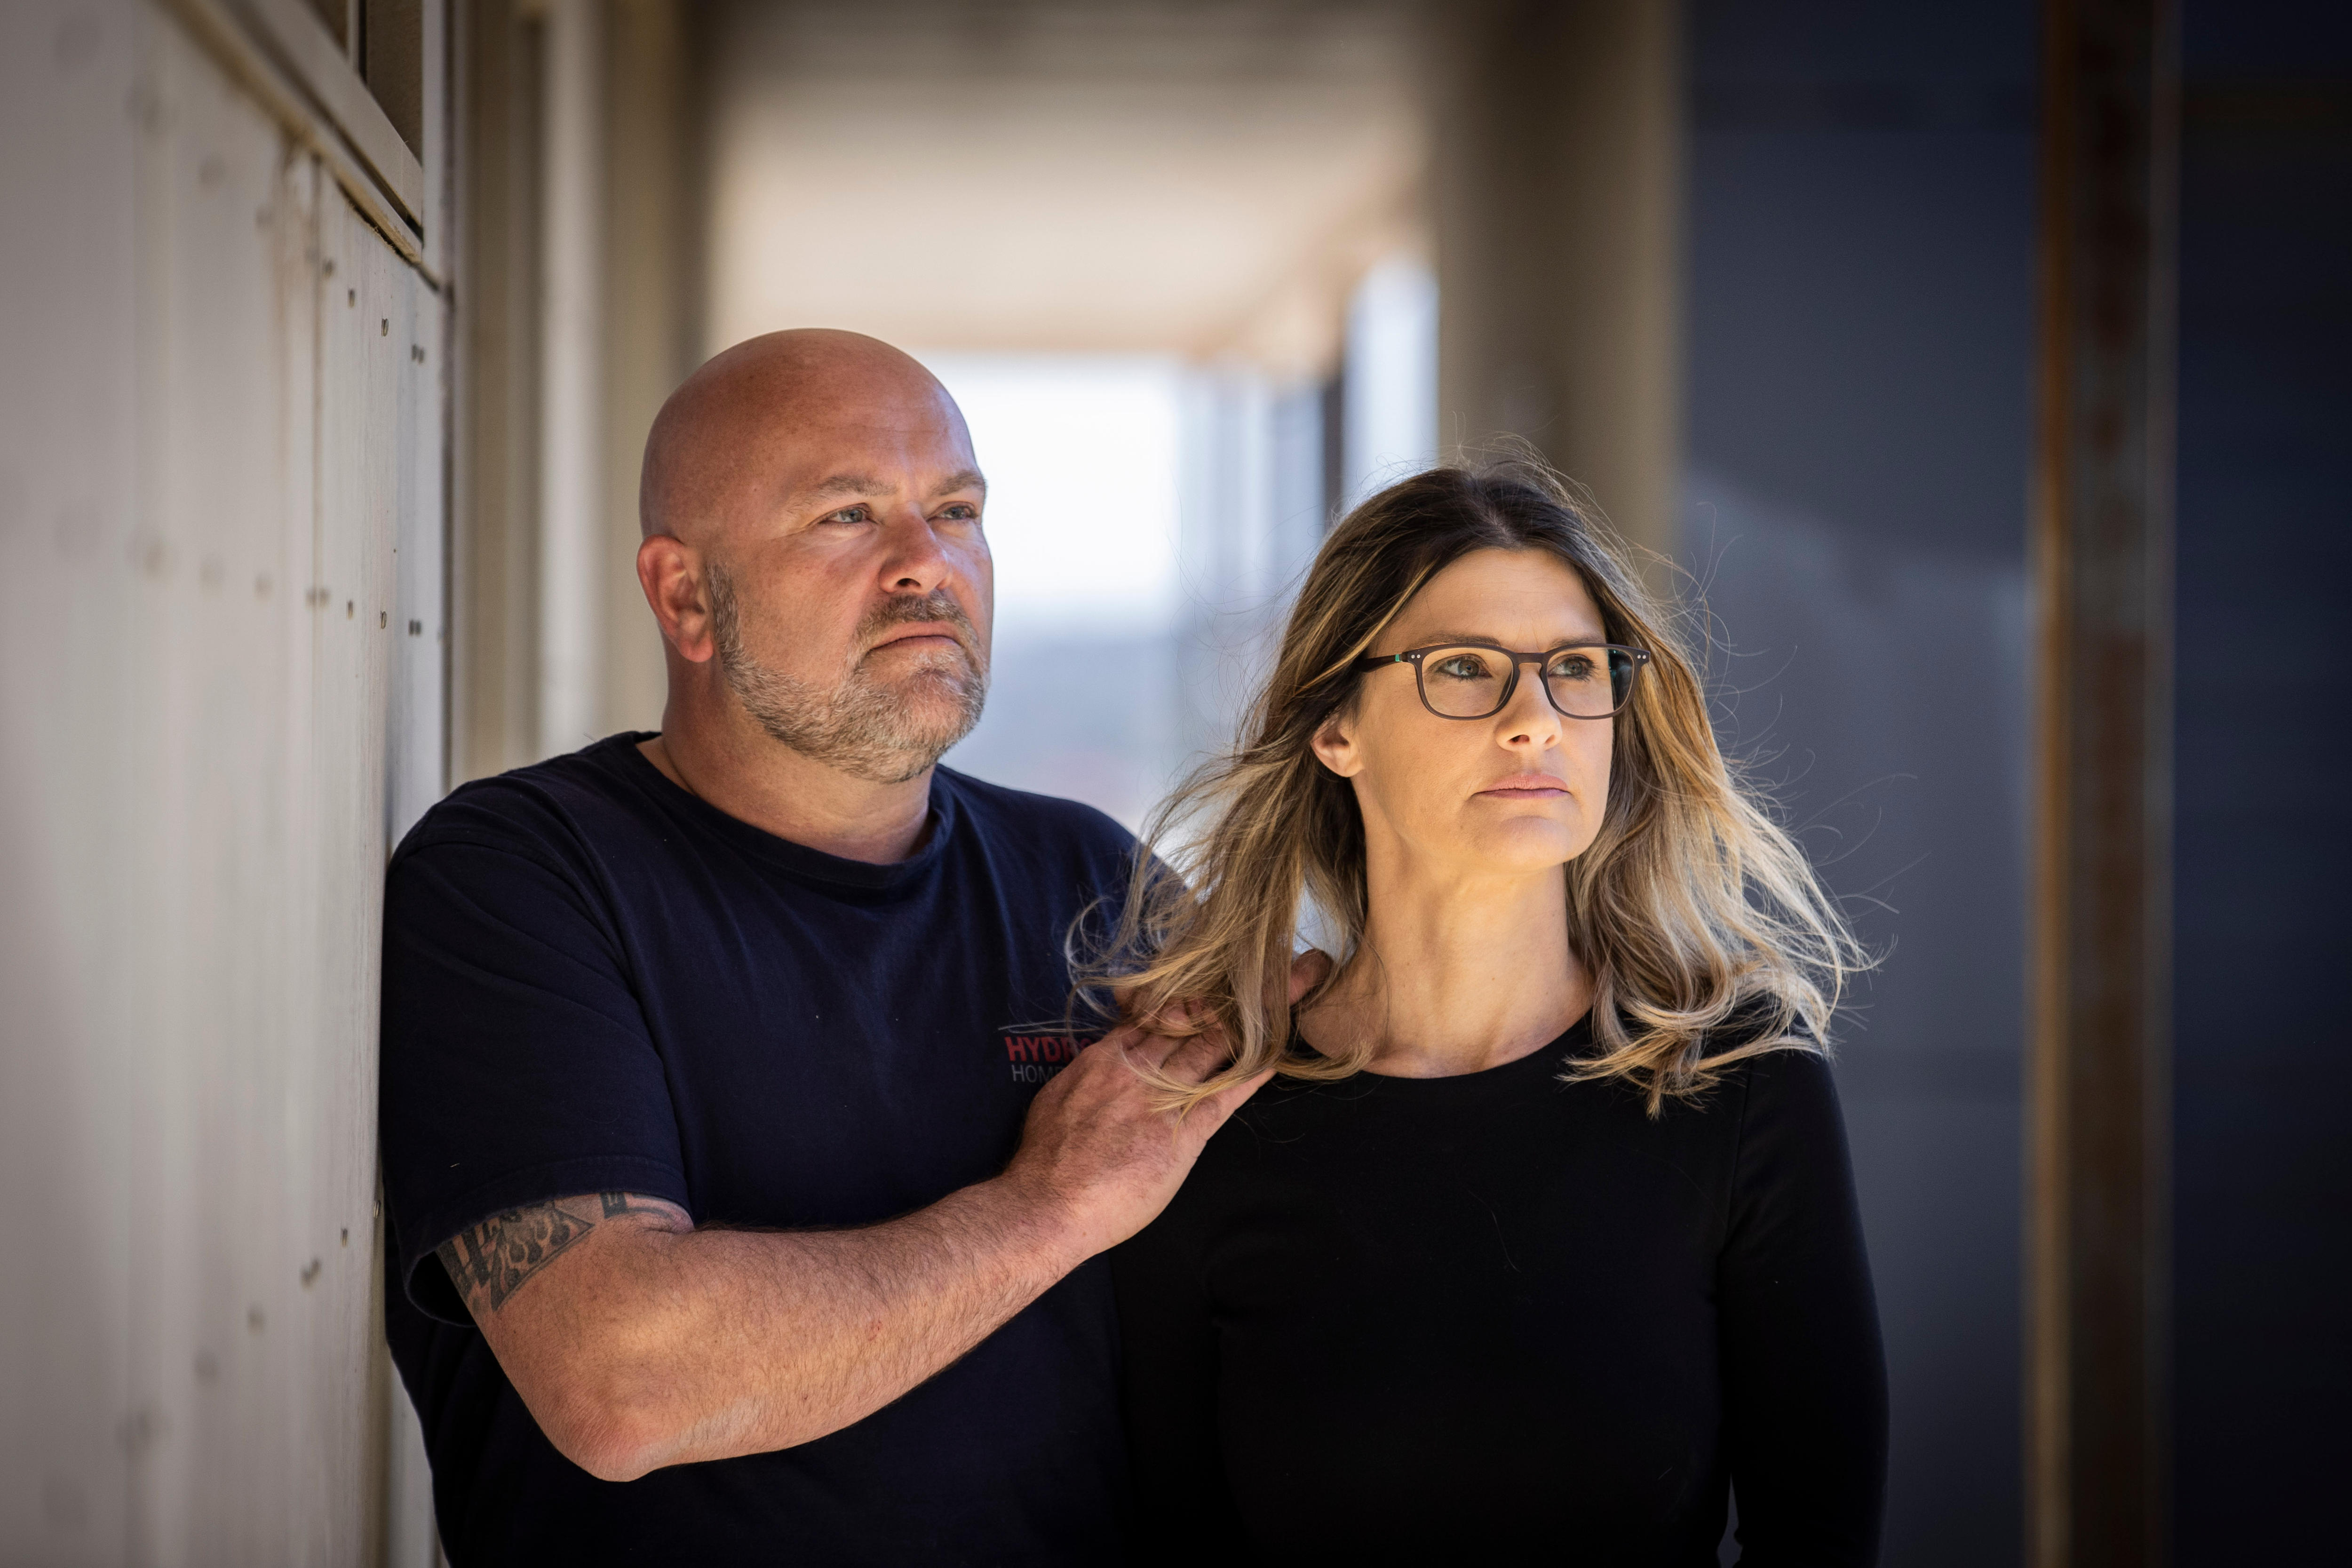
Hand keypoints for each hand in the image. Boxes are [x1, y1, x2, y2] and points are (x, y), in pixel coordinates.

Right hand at [1000, 949, 1334, 1260]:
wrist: (1049, 1202)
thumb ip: (1085, 1076)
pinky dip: (1251, 1075)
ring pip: (1209, 1048)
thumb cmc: (1045, 1159)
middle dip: (1222, 1001)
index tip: (1205, 991)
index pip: (1152, 1016)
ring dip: (1244, 1026)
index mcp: (1106, 1058)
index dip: (1182, 1002)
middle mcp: (1138, 1068)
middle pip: (1188, 1022)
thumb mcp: (1056, 1099)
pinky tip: (1275, 1059)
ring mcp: (1162, 1097)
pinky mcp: (1183, 1132)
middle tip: (1260, 977)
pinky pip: (1224, 1096)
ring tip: (1277, 1004)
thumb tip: (1099, 1064)